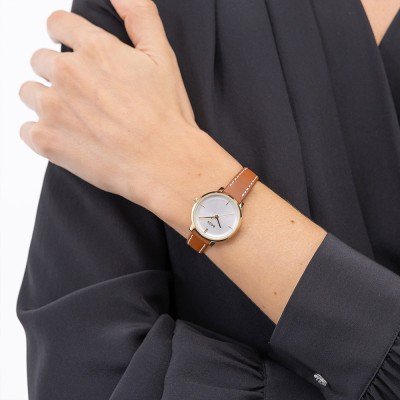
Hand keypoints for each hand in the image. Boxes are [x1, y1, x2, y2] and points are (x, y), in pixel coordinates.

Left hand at [19, 0, 239, 219]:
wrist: (163, 163)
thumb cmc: (166, 115)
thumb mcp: (162, 57)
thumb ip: (140, 16)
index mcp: (94, 50)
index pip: (57, 24)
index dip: (63, 34)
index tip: (71, 49)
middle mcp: (67, 74)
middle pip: (40, 60)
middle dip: (58, 73)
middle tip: (84, 95)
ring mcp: (53, 108)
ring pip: (29, 92)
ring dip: (46, 100)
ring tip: (75, 118)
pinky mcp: (47, 141)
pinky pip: (26, 129)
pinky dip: (41, 132)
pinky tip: (66, 137)